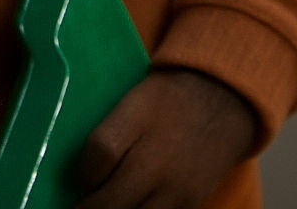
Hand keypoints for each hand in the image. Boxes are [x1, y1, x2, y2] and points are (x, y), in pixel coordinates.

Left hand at [76, 68, 257, 208]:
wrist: (221, 104)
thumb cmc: (166, 100)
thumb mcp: (133, 98)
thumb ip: (106, 129)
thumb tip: (75, 166)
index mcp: (140, 117)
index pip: (100, 152)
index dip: (81, 172)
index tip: (77, 176)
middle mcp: (158, 157)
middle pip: (110, 201)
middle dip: (89, 207)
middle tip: (80, 203)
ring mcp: (176, 188)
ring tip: (103, 203)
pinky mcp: (190, 205)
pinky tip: (130, 204)